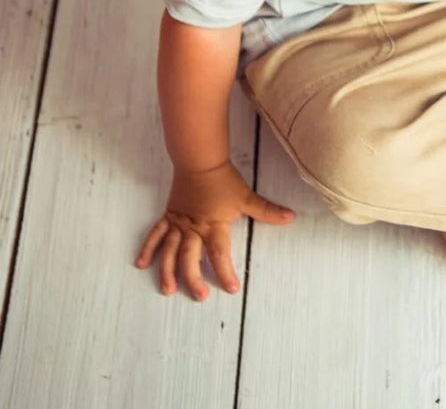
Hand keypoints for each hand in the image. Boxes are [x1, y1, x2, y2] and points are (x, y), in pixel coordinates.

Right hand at [135, 161, 293, 299]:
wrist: (200, 162)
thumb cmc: (224, 181)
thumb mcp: (247, 197)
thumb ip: (267, 211)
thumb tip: (290, 217)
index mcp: (213, 226)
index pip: (219, 254)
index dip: (225, 272)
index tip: (232, 288)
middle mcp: (193, 228)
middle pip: (190, 258)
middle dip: (194, 279)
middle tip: (200, 296)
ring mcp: (178, 223)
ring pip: (169, 251)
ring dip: (167, 271)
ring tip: (168, 290)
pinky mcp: (168, 216)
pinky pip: (155, 235)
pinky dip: (148, 249)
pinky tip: (142, 264)